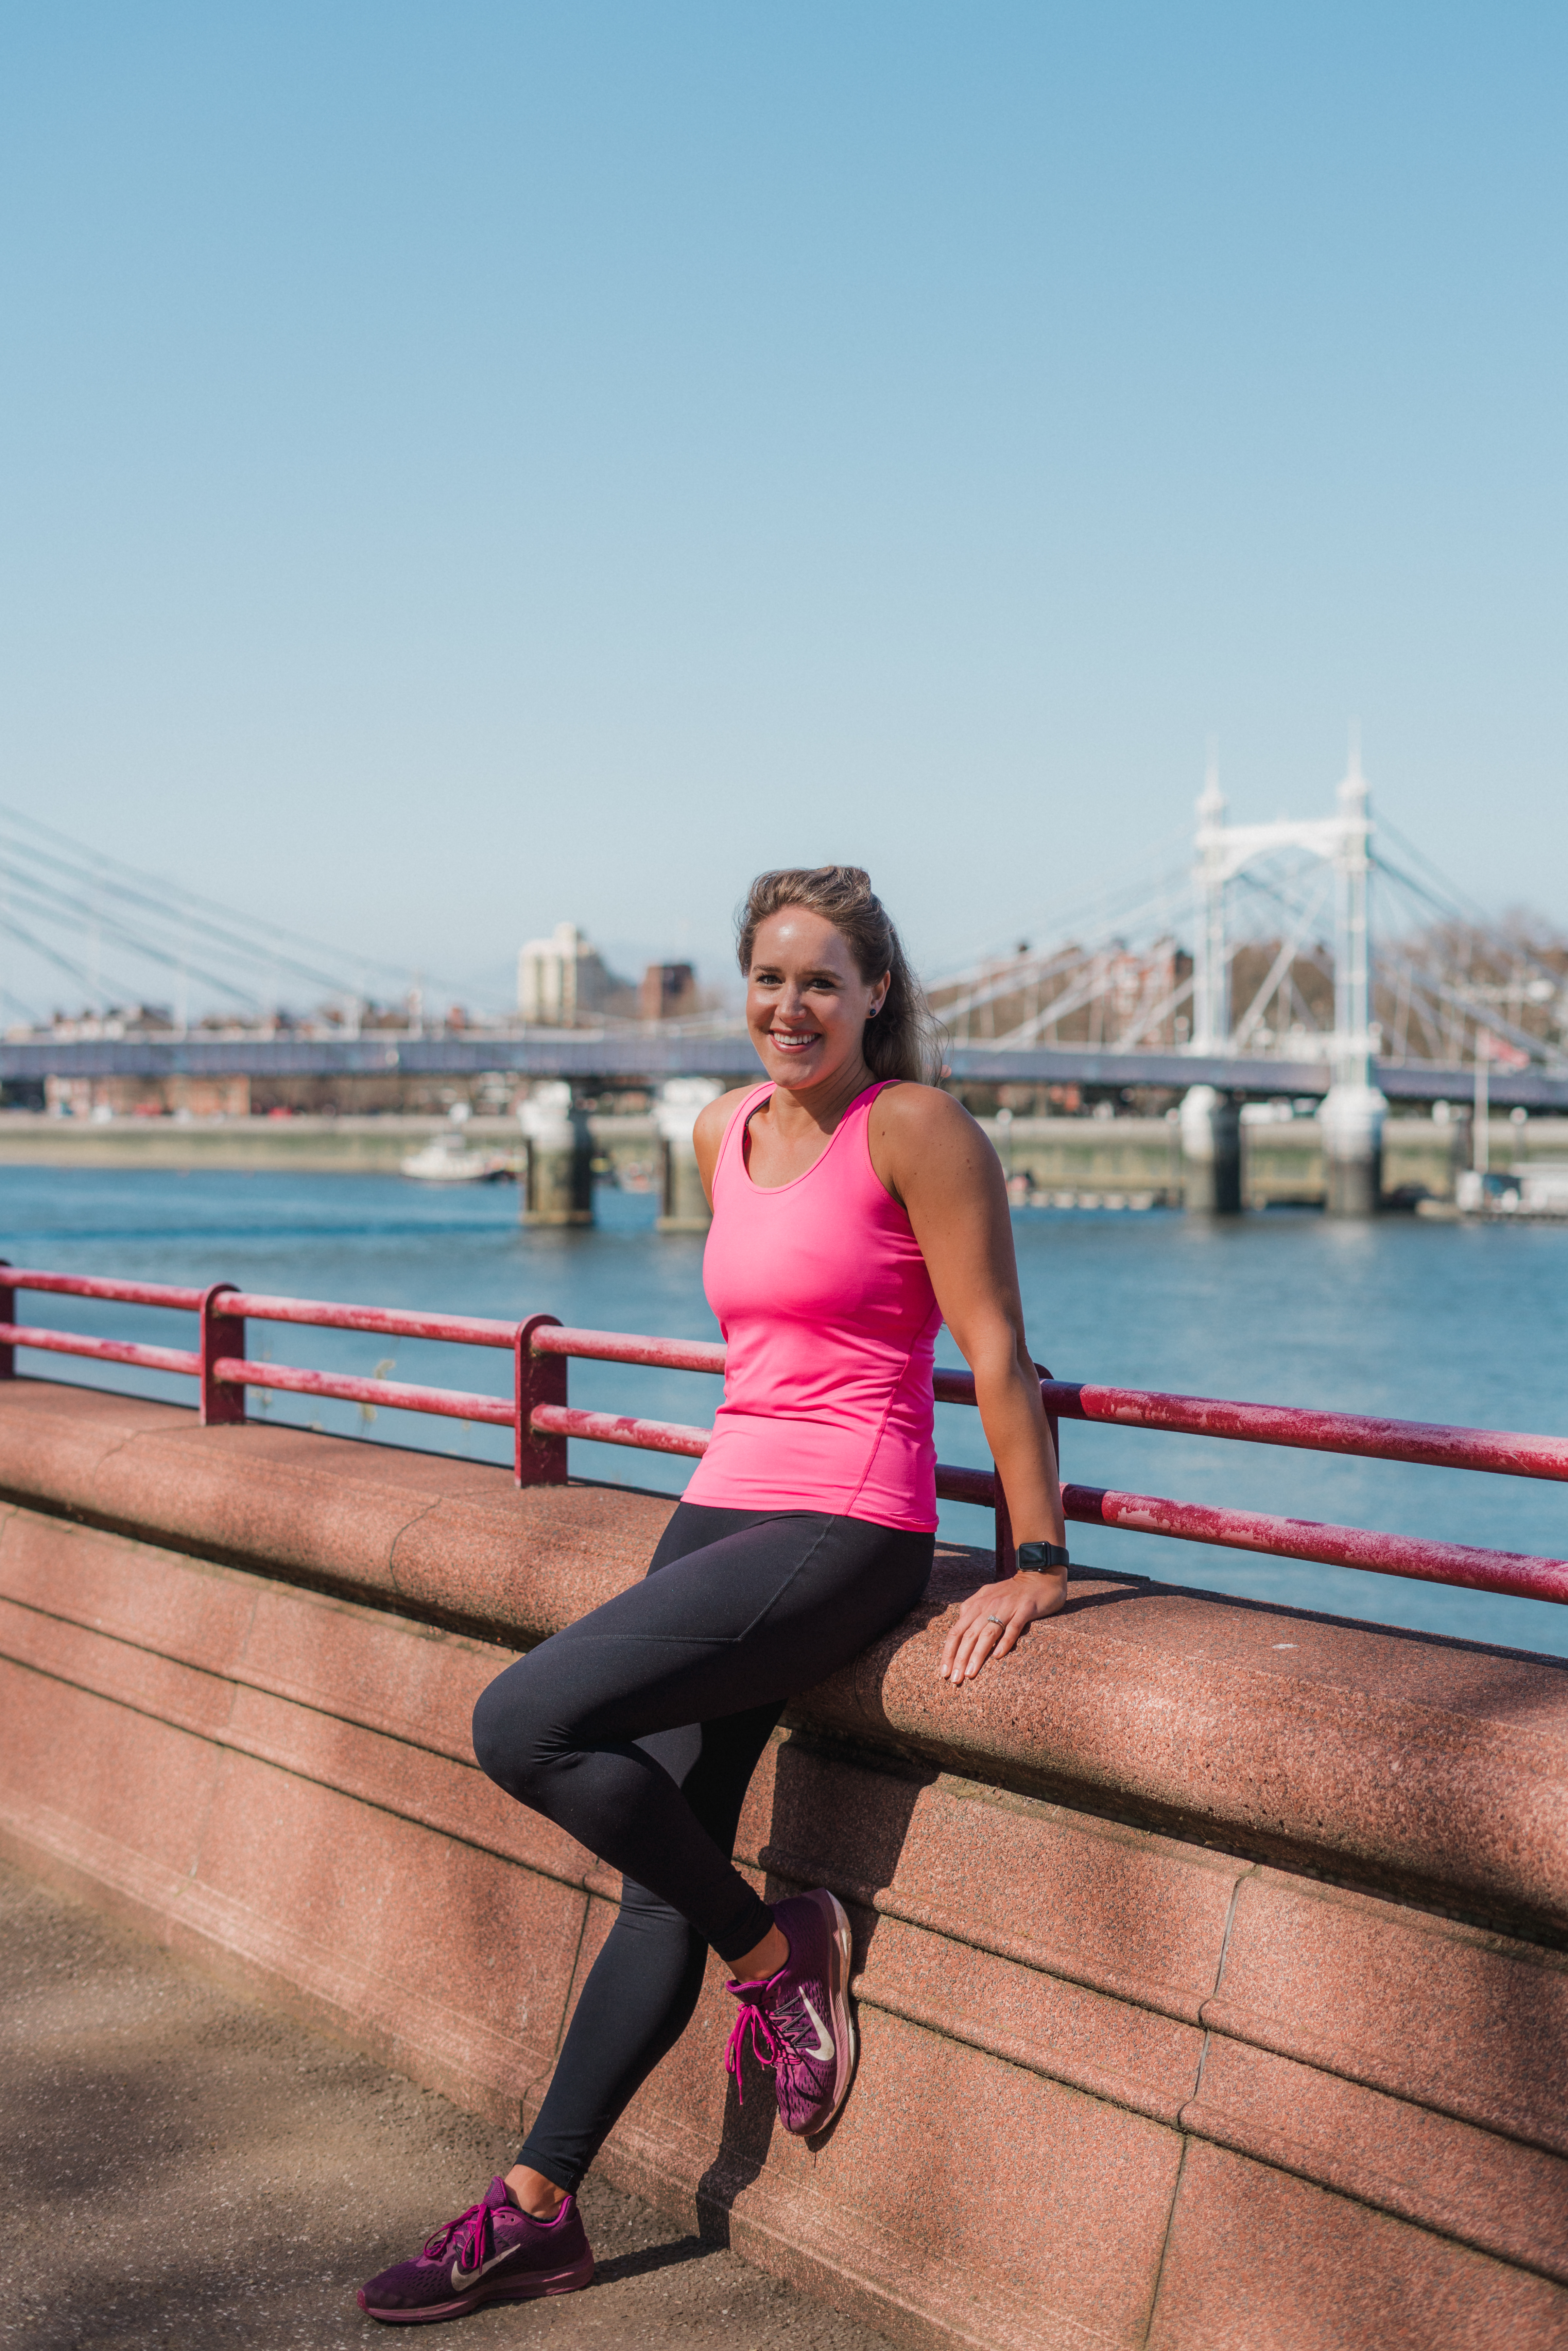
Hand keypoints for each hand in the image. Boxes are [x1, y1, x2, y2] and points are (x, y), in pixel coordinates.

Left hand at [939, 1569, 1066, 1681]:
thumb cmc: (1012, 1591)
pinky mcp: (1025, 1609)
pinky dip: (1004, 1642)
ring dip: (977, 1655)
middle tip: (955, 1679)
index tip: (944, 1671)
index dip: (948, 1651)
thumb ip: (972, 1610)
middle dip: (959, 1658)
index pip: (956, 1631)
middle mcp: (988, 1605)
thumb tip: (960, 1627)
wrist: (1039, 1575)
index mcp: (976, 1604)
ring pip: (987, 1633)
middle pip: (968, 1635)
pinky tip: (997, 1657)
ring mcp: (1007, 1607)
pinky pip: (1012, 1627)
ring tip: (970, 1673)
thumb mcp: (987, 1597)